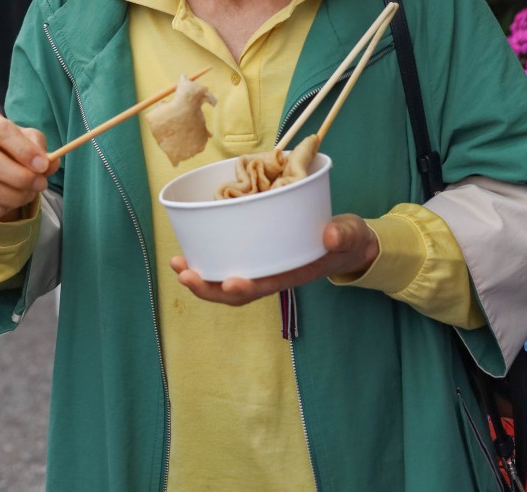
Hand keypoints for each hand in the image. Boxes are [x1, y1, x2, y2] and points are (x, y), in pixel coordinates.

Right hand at [0, 109, 58, 222]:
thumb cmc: (12, 147)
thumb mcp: (29, 141)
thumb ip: (41, 150)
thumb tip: (50, 164)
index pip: (1, 131)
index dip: (24, 150)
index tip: (43, 165)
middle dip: (21, 178)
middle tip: (41, 184)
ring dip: (14, 196)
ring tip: (29, 194)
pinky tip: (11, 202)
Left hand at [170, 214, 378, 305]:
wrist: (347, 243)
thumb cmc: (347, 240)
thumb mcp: (349, 236)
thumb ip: (343, 235)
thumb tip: (330, 236)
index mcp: (292, 273)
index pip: (264, 286)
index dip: (244, 288)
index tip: (229, 282)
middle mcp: (272, 273)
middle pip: (236, 290)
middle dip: (208, 286)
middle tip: (183, 273)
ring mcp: (262, 265)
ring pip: (226, 278)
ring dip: (200, 275)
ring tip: (176, 264)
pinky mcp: (256, 251)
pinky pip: (229, 259)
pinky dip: (208, 256)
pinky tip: (191, 248)